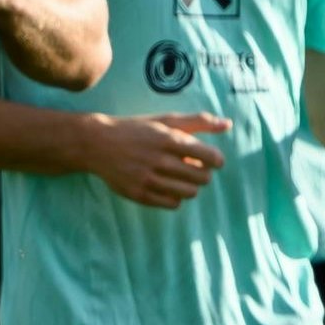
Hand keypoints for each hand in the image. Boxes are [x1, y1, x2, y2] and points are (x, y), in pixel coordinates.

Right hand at [84, 110, 231, 208]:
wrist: (96, 144)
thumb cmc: (137, 130)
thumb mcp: (166, 120)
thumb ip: (199, 121)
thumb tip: (228, 124)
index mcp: (169, 139)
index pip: (211, 157)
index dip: (216, 160)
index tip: (211, 159)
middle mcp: (158, 160)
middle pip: (202, 178)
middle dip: (202, 173)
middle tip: (192, 167)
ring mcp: (147, 179)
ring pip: (190, 193)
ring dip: (190, 186)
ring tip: (180, 177)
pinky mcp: (138, 194)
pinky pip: (172, 204)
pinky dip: (175, 197)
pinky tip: (167, 186)